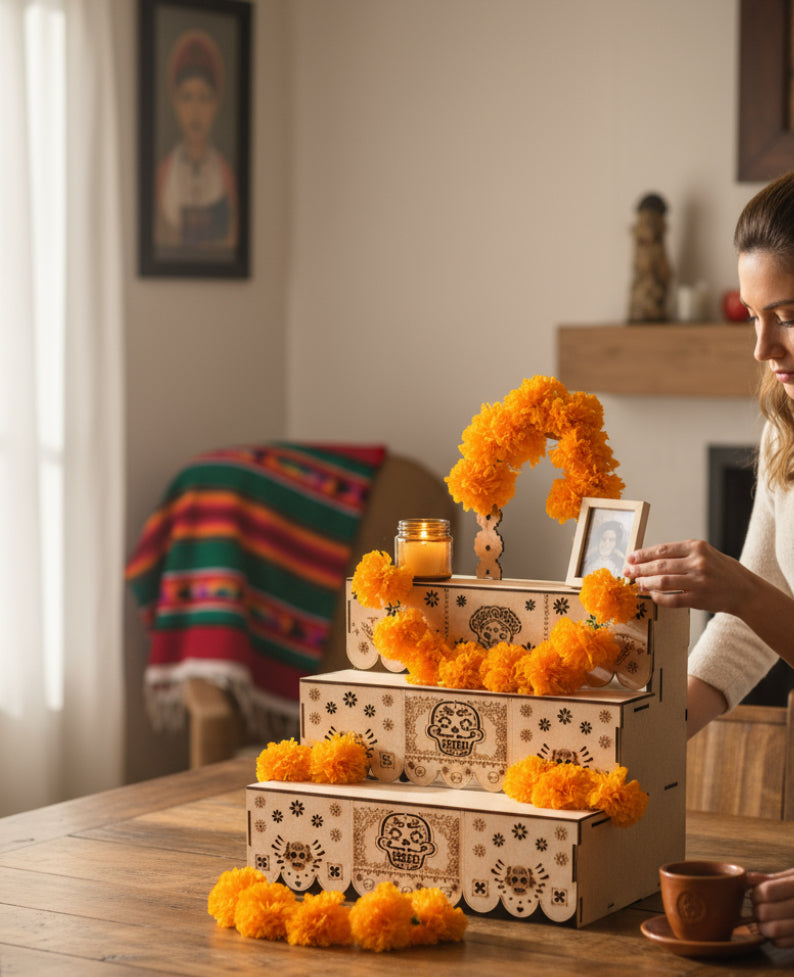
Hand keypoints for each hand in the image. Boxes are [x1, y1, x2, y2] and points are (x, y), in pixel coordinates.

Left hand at [622, 539, 748, 614]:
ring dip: (646, 583)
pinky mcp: (699, 599)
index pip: (663, 549)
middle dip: (640, 569)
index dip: (643, 554)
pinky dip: (659, 598)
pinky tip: (652, 595)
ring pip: (663, 582)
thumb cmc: (721, 570)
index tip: (631, 557)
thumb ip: (680, 555)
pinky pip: (672, 600)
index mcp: (697, 547)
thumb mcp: (705, 553)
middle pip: (660, 566)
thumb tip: (649, 559)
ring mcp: (699, 581)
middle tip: (628, 571)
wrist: (745, 590)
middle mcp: (697, 562)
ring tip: (637, 583)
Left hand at [748, 869, 793, 946]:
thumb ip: (774, 879)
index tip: (757, 894)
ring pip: (772, 930)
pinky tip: (779, 930)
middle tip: (760, 908)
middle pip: (765, 911)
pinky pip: (782, 943)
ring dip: (763, 925)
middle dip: (758, 910)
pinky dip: (775, 938)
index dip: (756, 894)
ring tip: (767, 920)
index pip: (767, 892)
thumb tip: (748, 879)